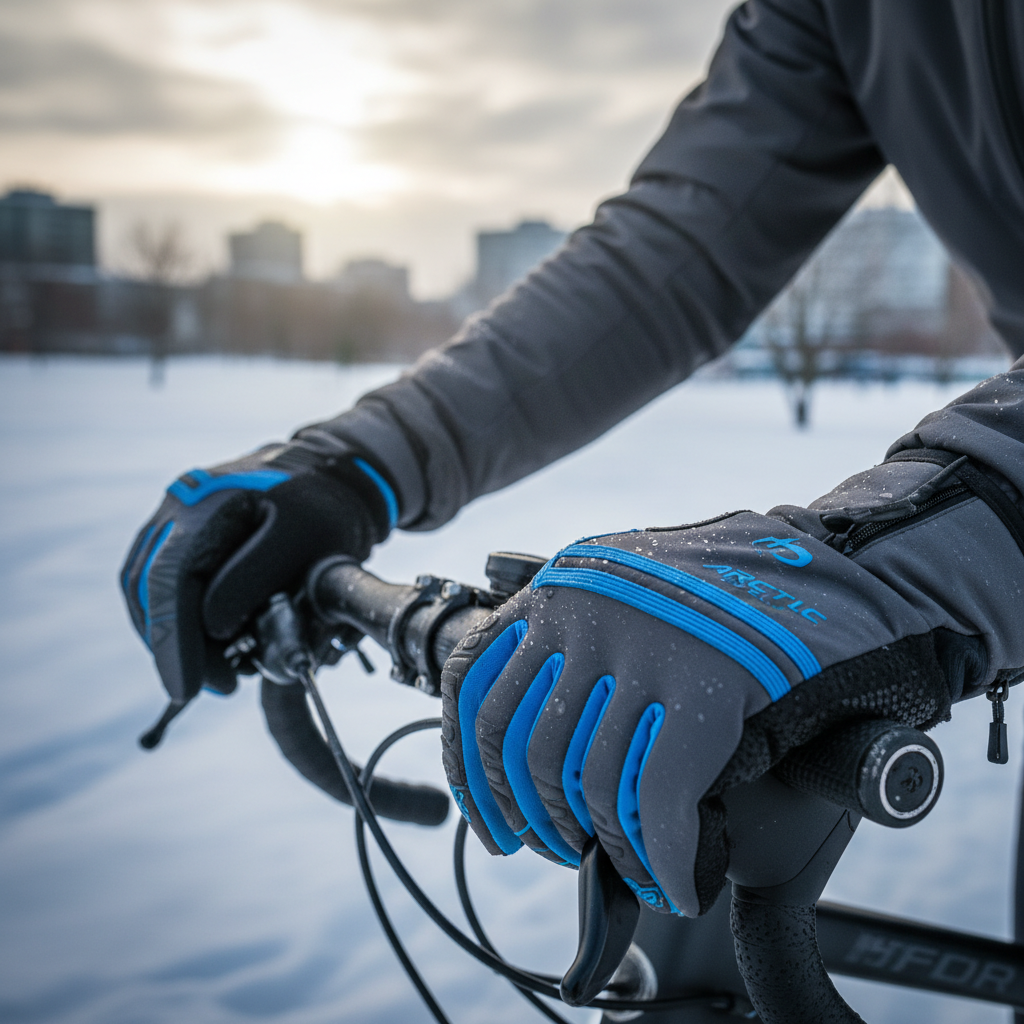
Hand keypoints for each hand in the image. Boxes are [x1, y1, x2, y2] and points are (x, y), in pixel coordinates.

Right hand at [120, 432, 396, 706]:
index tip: (187, 689)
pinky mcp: (181, 537)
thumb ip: (255, 577)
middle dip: (178, 647)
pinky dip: (184, 622)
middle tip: (222, 685)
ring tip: (224, 671)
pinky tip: (215, 647)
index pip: (172, 578)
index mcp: (205, 502)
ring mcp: (174, 520)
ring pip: (150, 591)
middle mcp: (177, 508)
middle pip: (150, 588)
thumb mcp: (306, 539)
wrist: (328, 474)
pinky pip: (165, 586)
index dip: (174, 639)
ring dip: (178, 639)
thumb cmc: (322, 507)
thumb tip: (212, 627)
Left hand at [441, 451, 1023, 916]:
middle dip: (535, 818)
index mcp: (561, 586)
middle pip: (524, 745)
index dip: (469, 770)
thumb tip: (528, 765)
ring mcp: (646, 643)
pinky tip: (675, 881)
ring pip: (591, 781)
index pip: (474, 685)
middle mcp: (590, 609)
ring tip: (623, 865)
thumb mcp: (625, 595)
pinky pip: (660, 798)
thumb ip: (574, 651)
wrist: (828, 568)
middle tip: (558, 848)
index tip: (490, 822)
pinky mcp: (706, 681)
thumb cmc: (724, 599)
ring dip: (603, 845)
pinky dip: (663, 857)